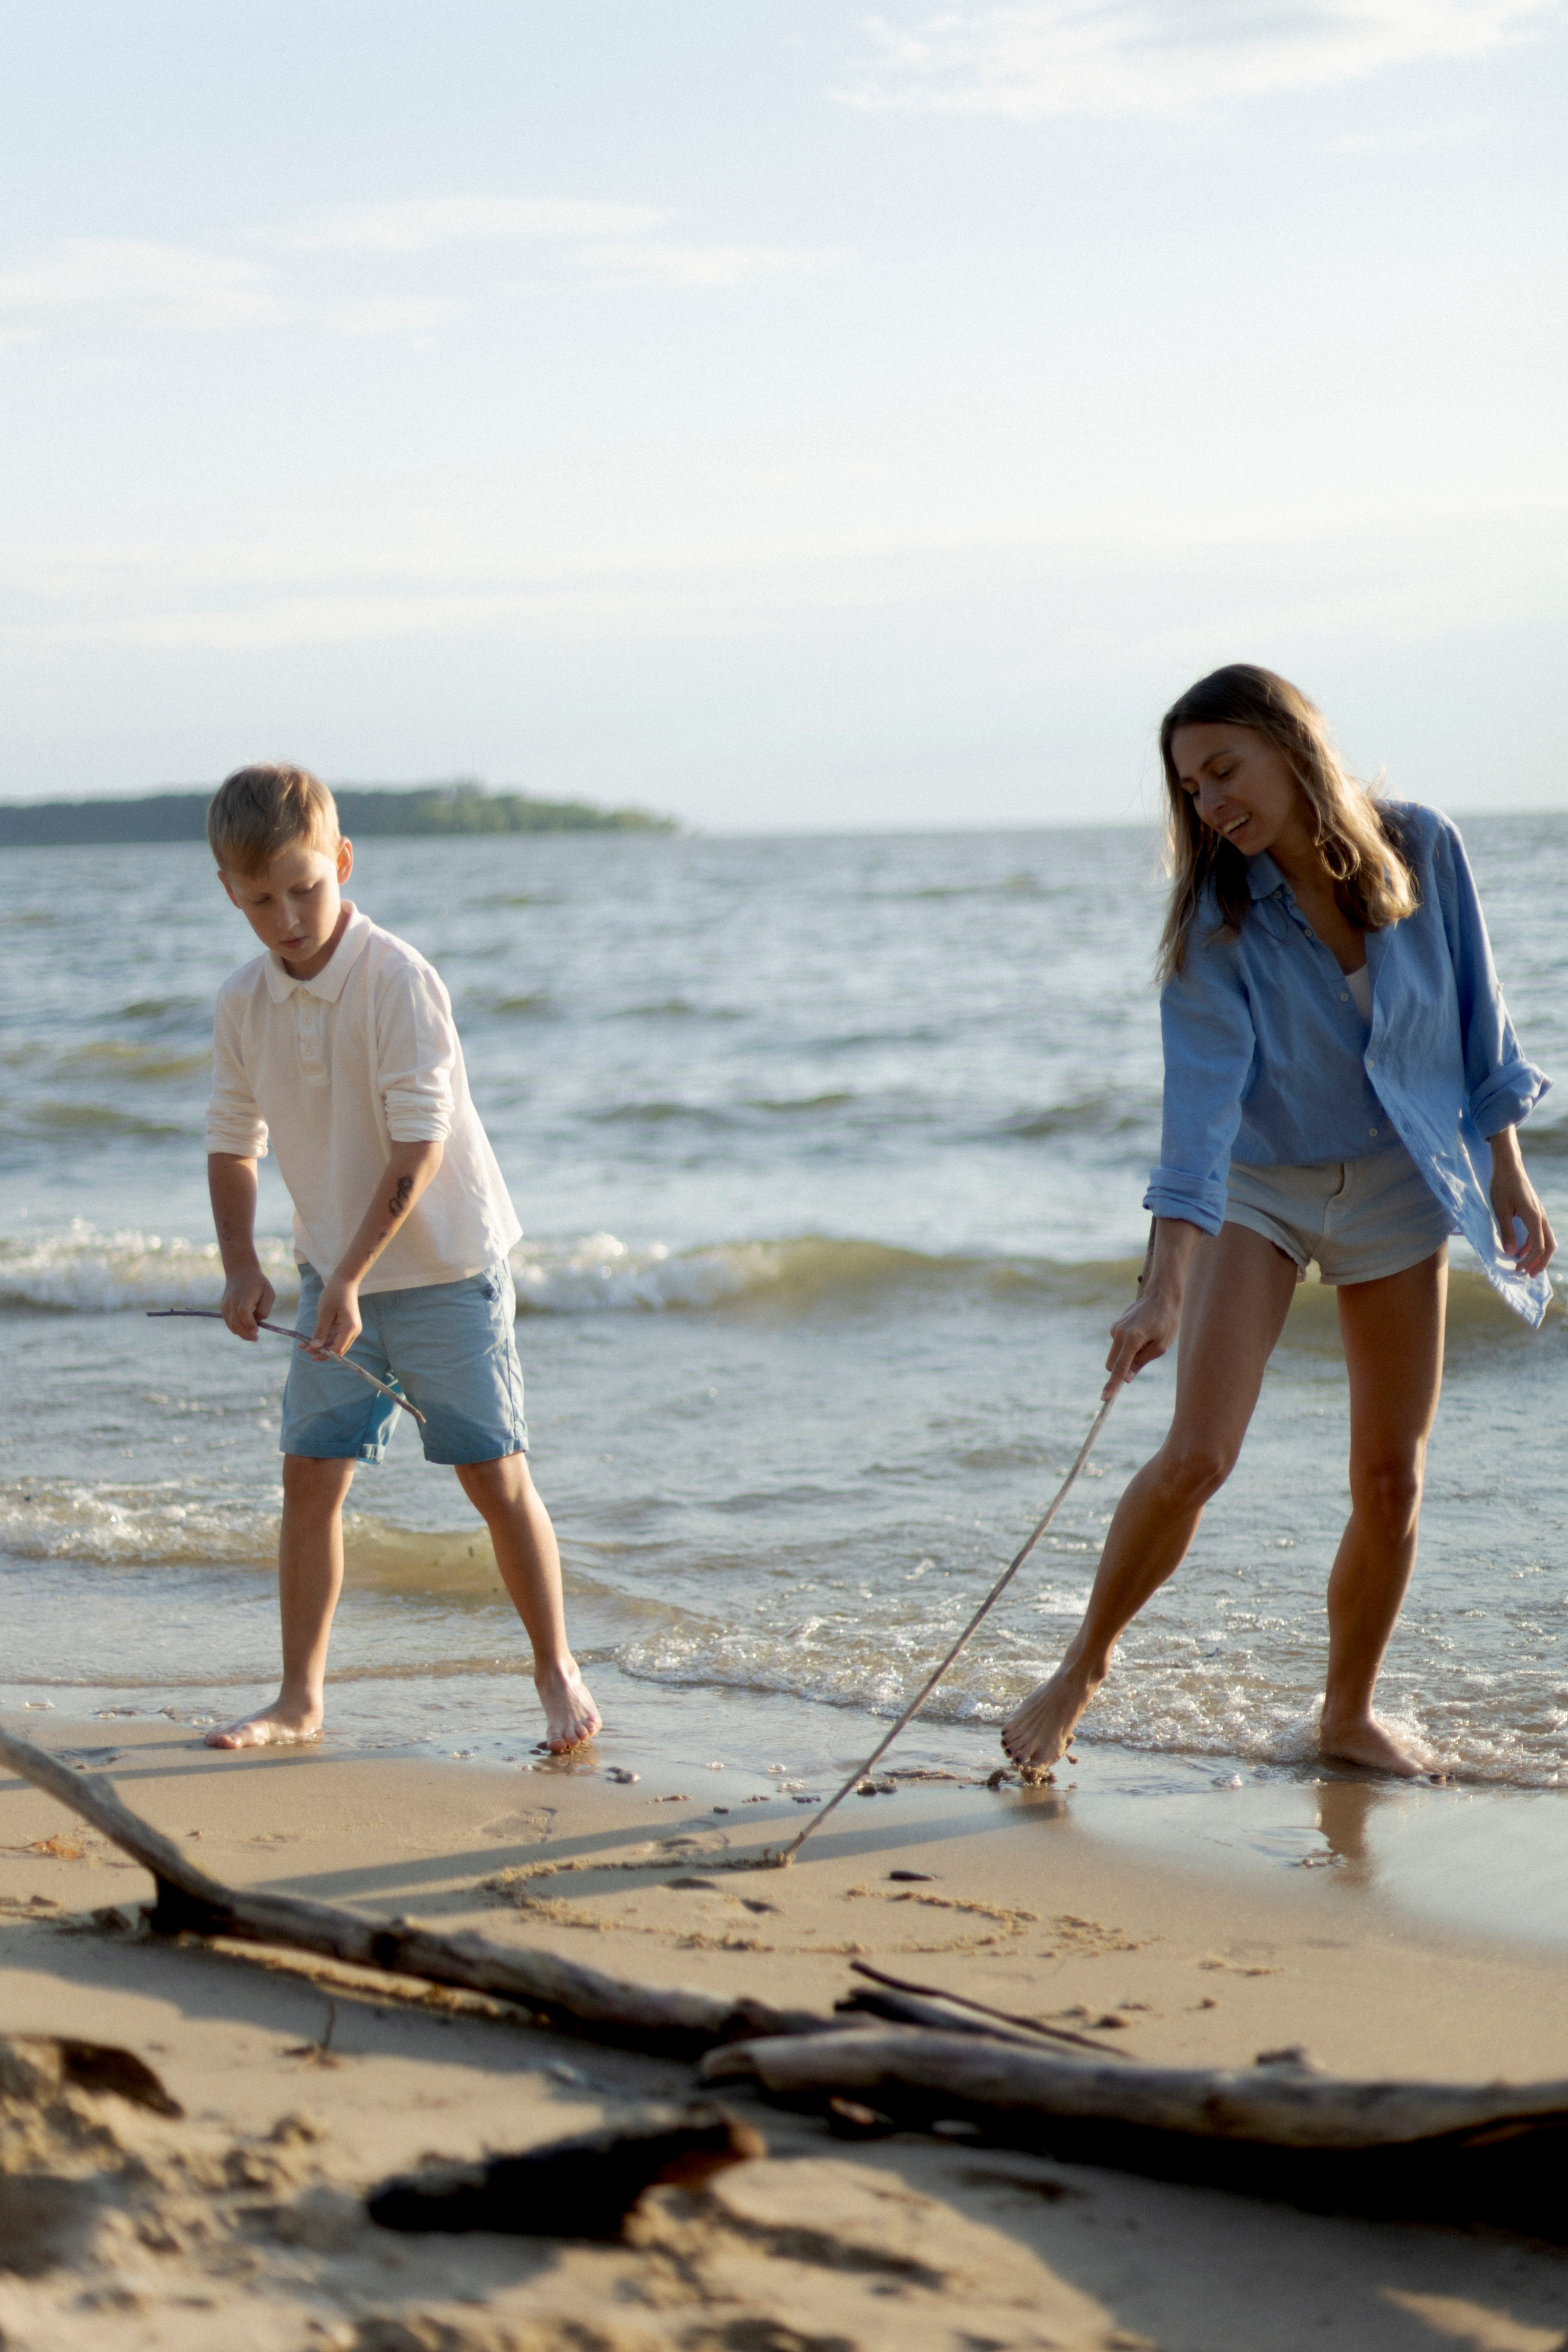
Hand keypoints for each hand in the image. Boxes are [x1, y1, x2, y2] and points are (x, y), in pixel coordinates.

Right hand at [221, 1264, 274, 1340]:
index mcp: (244, 1296)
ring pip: (231, 1325)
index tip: (257, 1330)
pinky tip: (244, 1330)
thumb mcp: (268, 1292)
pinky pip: (229, 1323)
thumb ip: (264, 1308)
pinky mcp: (223, 1308)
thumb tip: (258, 1321)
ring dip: (241, 1333)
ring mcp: (226, 1305)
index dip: (249, 1323)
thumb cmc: (258, 1283)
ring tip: (252, 1336)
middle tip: (255, 1338)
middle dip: (246, 1333)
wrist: (240, 1272)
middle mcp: (232, 1301)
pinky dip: (236, 1329)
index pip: (243, 1312)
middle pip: (236, 1322)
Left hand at [308, 1275, 362, 1359]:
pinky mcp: (348, 1326)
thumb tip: (315, 1347)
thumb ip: (321, 1331)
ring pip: (337, 1344)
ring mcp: (352, 1329)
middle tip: (305, 1349)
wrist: (345, 1282)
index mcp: (350, 1328)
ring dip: (322, 1346)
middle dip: (322, 1351)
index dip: (324, 1354)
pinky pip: (337, 1337)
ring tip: (305, 1345)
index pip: (337, 1349)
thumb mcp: (325, 1313)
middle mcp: (354, 1331)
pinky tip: (314, 1339)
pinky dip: (326, 1339)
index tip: (310, 1354)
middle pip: (338, 1349)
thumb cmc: (334, 1294)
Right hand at [1103, 1284, 1181, 1397]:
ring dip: (1127, 1356)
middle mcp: (1119, 1333)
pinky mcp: (1116, 1326)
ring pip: (1115, 1354)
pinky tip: (1143, 1333)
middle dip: (1122, 1370)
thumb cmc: (1166, 1321)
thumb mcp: (1161, 1346)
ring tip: (1147, 1341)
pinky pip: (1118, 1345)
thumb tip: (1126, 1379)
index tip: (1105, 1398)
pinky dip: (1127, 1347)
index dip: (1113, 1384)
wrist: (1162, 1296)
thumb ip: (1141, 1362)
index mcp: (1132, 1339)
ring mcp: (1116, 1328)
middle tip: (1144, 1359)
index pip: (1120, 1368)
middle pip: (1112, 1364)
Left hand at [1488, 1130, 1555, 1279]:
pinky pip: (1538, 1231)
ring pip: (1545, 1239)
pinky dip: (1532, 1243)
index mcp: (1533, 1217)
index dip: (1530, 1260)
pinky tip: (1519, 1249)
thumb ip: (1506, 1231)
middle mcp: (1540, 1216)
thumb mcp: (1500, 1209)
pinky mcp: (1534, 1210)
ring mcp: (1538, 1213)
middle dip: (1540, 1262)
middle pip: (1549, 1245)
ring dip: (1536, 1254)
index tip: (1517, 1269)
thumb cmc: (1502, 1185)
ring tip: (1523, 1266)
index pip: (1538, 1246)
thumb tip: (1511, 1252)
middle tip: (1528, 1275)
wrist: (1508, 1165)